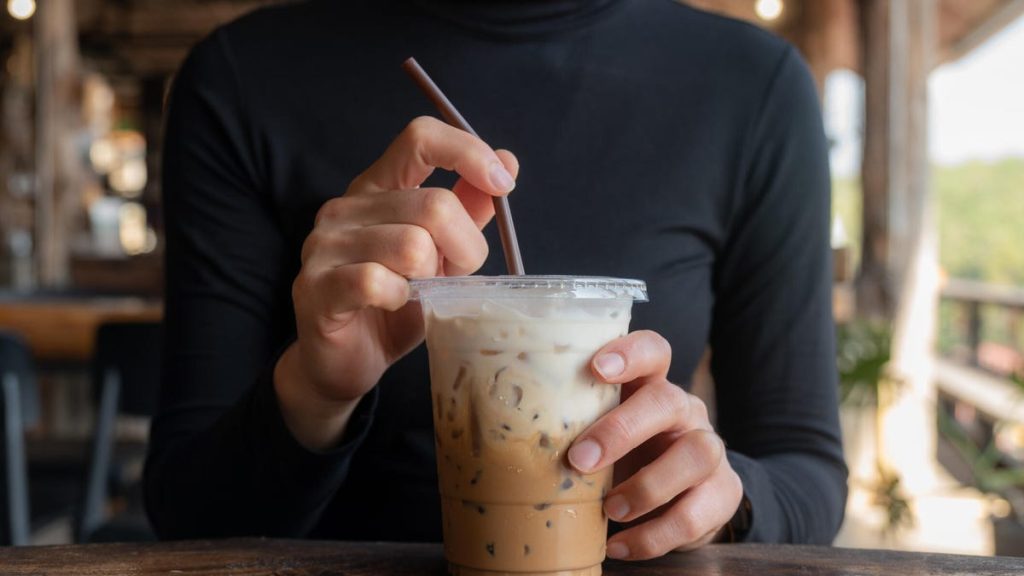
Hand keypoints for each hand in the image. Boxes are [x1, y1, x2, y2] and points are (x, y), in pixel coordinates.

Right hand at [275, 116, 518, 449]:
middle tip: (454, 277)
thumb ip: (467, 209)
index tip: (503, 186)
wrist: (345, 363)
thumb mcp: (441, 254)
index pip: (420, 138)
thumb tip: (506, 161)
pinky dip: (399, 298)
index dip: (467, 153)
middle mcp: (345, 207)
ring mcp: (323, 246)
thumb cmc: (395, 304)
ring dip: (432, 279)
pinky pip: (375, 281)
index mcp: (376, 188)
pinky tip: (394, 306)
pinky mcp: (316, 287)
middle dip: (464, 248)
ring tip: (420, 294)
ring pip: (412, 245)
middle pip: (434, 205)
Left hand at [567, 330, 742, 558]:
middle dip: (622, 430)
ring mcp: (709, 450)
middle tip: (581, 460)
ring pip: (697, 453)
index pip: (653, 351)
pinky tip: (621, 545)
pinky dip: (654, 535)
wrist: (682, 501)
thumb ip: (568, 427)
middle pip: (668, 401)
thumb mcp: (598, 436)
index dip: (630, 353)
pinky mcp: (723, 493)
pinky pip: (696, 514)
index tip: (596, 368)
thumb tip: (492, 433)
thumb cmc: (623, 460)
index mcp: (651, 387)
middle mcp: (684, 411)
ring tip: (610, 509)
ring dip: (648, 486)